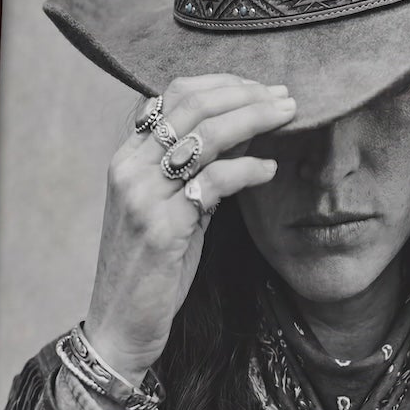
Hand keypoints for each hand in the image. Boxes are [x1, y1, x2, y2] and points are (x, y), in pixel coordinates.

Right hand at [82, 74, 294, 382]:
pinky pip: (214, 181)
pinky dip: (249, 169)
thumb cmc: (153, 269)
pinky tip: (271, 171)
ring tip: (289, 117)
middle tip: (287, 97)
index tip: (264, 88)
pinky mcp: (162, 227)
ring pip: (206, 135)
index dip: (224, 84)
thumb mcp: (173, 208)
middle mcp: (129, 167)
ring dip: (255, 118)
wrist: (120, 326)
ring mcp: (143, 196)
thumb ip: (198, 169)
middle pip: (193, 104)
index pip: (175, 93)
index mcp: (128, 157)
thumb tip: (245, 129)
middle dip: (247, 94)